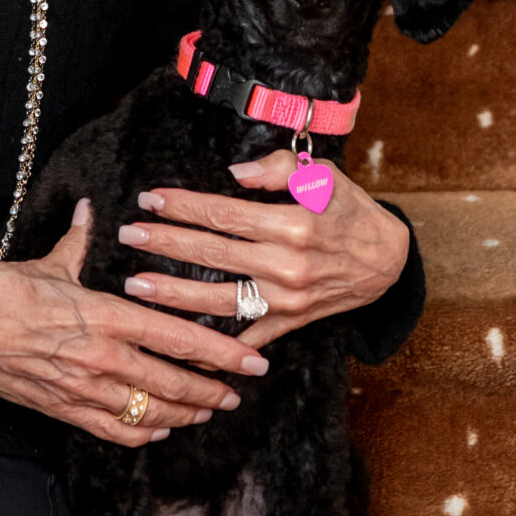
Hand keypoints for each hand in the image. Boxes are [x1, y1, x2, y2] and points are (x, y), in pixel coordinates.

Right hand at [0, 200, 271, 447]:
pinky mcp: (63, 409)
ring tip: (205, 410)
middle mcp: (101, 356)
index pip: (176, 337)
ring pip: (148, 410)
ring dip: (182, 412)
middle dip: (211, 389)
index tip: (249, 359)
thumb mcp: (46, 263)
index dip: (219, 351)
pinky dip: (141, 432)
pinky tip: (157, 429)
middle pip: (172, 381)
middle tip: (237, 392)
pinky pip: (112, 429)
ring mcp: (83, 388)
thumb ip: (78, 244)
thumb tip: (89, 212)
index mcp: (104, 315)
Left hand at [114, 151, 411, 341]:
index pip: (224, 214)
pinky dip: (215, 347)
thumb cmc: (350, 210)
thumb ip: (278, 169)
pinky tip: (180, 346)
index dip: (183, 206)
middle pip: (213, 253)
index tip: (150, 199)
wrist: (387, 261)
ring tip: (136, 286)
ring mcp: (287, 299)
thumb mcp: (324, 175)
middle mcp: (287, 265)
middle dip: (166, 244)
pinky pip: (247, 337)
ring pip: (219, 300)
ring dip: (174, 295)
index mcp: (293, 225)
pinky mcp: (289, 321)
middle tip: (128, 236)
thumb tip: (235, 174)